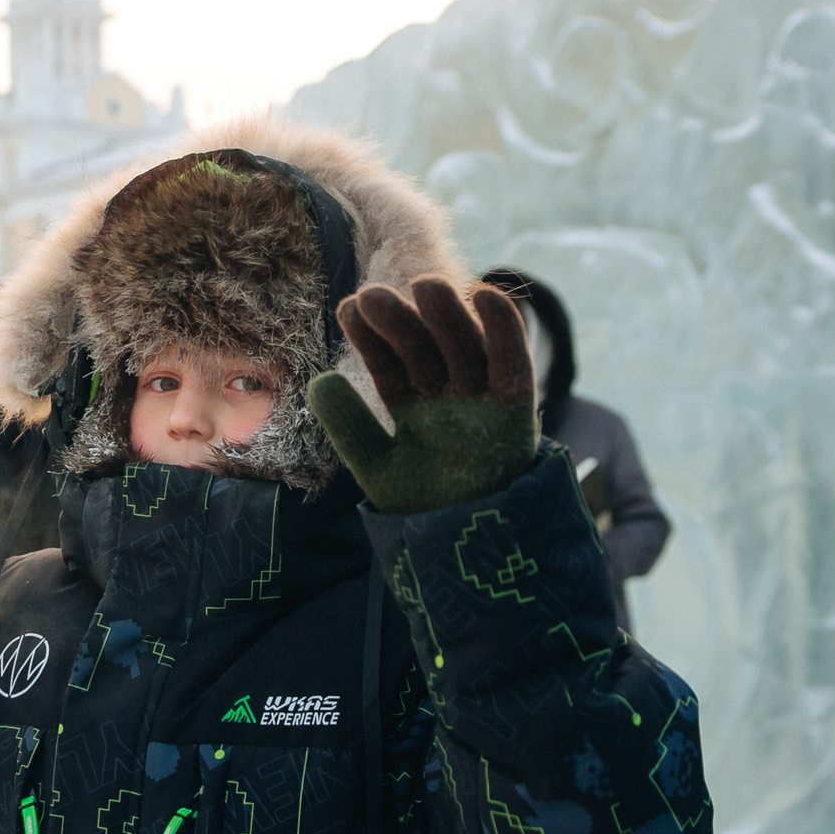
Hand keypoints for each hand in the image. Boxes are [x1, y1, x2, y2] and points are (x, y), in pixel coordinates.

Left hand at [305, 274, 538, 513]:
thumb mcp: (378, 467)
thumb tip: (318, 380)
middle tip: (373, 294)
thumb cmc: (424, 509)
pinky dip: (505, 329)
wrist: (470, 548)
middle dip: (399, 320)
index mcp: (412, 406)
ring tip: (423, 286)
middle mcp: (445, 395)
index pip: (388, 362)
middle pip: (422, 346)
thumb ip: (351, 427)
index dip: (370, 334)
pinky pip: (511, 362)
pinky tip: (487, 295)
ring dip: (445, 314)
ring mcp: (480, 398)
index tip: (348, 308)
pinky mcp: (515, 407)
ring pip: (461, 346)